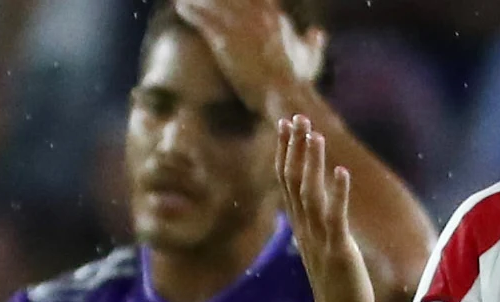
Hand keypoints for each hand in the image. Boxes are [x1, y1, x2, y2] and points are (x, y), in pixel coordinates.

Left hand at [175, 0, 320, 109]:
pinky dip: (191, 10)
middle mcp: (258, 16)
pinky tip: (180, 7)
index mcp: (275, 18)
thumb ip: (313, 43)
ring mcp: (241, 25)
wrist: (284, 94)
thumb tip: (319, 33)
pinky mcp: (226, 39)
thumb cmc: (296, 81)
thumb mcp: (309, 58)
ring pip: (215, 2)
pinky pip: (204, 18)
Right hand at [276, 114, 371, 301]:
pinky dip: (337, 194)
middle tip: (295, 117)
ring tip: (314, 135)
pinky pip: (335, 218)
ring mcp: (320, 239)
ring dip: (312, 163)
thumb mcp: (321, 245)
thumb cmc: (335, 283)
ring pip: (310, 194)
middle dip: (294, 149)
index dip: (286, 152)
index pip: (288, 181)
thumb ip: (315, 221)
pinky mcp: (338, 251)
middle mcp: (306, 228)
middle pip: (294, 181)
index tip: (286, 124)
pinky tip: (341, 171)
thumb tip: (312, 201)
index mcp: (301, 225)